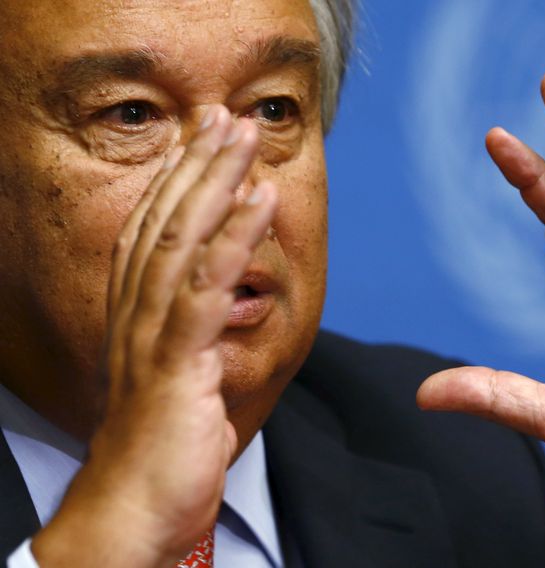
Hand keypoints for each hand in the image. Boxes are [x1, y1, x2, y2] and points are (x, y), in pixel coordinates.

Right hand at [31, 106, 275, 566]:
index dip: (176, 181)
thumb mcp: (179, 382)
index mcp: (136, 317)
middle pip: (165, 222)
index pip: (153, 233)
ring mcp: (152, 336)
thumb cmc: (163, 450)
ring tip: (243, 133)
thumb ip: (190, 337)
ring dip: (215, 181)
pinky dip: (234, 237)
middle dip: (197, 163)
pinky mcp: (176, 363)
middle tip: (225, 114)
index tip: (203, 140)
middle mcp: (135, 315)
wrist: (134, 514)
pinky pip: (206, 288)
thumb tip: (216, 309)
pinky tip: (259, 199)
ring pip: (182, 240)